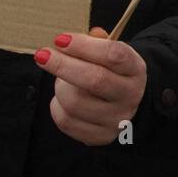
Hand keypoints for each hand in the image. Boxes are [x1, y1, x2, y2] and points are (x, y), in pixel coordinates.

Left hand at [36, 26, 146, 145]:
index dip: (84, 46)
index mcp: (135, 69)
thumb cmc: (111, 72)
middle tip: (42, 55)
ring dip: (60, 87)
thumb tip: (68, 42)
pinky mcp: (100, 136)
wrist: (124, 104)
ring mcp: (116, 119)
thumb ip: (93, 43)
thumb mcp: (109, 53)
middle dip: (63, 65)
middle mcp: (131, 95)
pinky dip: (57, 106)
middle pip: (95, 80)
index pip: (113, 55)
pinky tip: (63, 98)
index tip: (60, 40)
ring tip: (62, 80)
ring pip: (75, 102)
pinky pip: (66, 121)